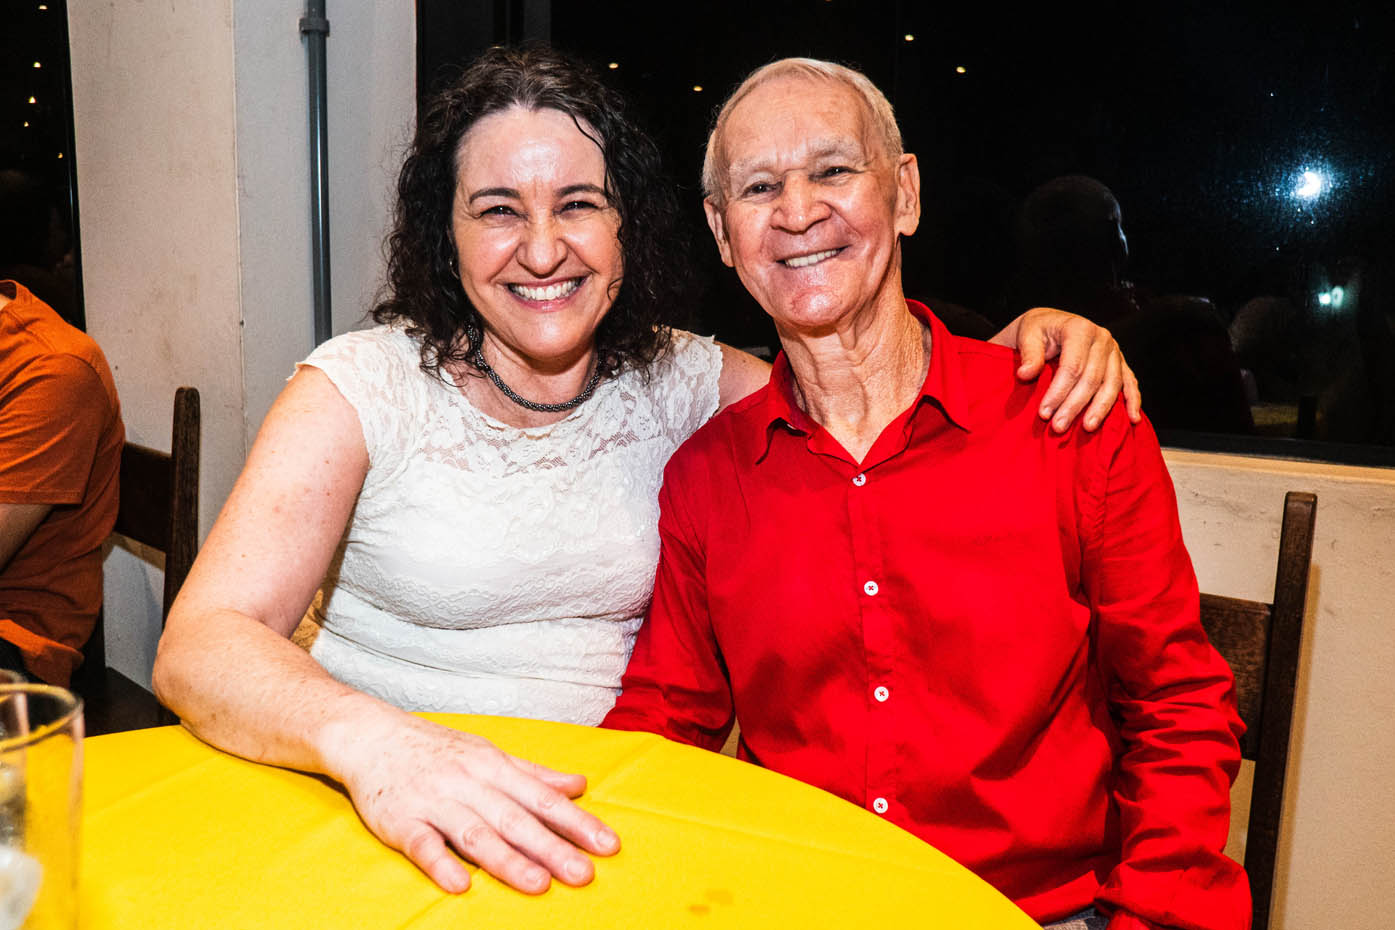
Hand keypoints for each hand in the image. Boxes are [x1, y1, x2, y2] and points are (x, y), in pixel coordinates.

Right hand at [330, 713, 619, 893]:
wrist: (371, 736)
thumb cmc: (436, 750)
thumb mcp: (489, 755)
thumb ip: (534, 774)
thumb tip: (579, 785)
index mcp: (494, 767)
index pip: (543, 798)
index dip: (576, 822)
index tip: (607, 844)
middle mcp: (469, 784)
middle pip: (516, 819)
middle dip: (552, 847)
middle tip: (584, 873)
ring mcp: (434, 802)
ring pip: (476, 834)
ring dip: (508, 860)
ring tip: (538, 884)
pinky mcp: (400, 821)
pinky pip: (422, 844)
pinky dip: (440, 863)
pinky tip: (461, 885)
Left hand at [995, 307, 1142, 431]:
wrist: (1052, 324)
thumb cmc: (1038, 331)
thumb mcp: (1027, 335)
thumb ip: (1029, 354)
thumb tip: (1025, 374)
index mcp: (1080, 329)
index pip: (1072, 367)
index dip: (1058, 392)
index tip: (1044, 413)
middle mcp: (1102, 338)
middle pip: (1092, 378)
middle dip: (1075, 405)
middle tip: (1058, 427)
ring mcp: (1114, 351)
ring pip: (1112, 384)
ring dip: (1100, 408)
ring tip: (1087, 428)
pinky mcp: (1120, 362)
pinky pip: (1130, 382)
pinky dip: (1133, 400)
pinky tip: (1132, 418)